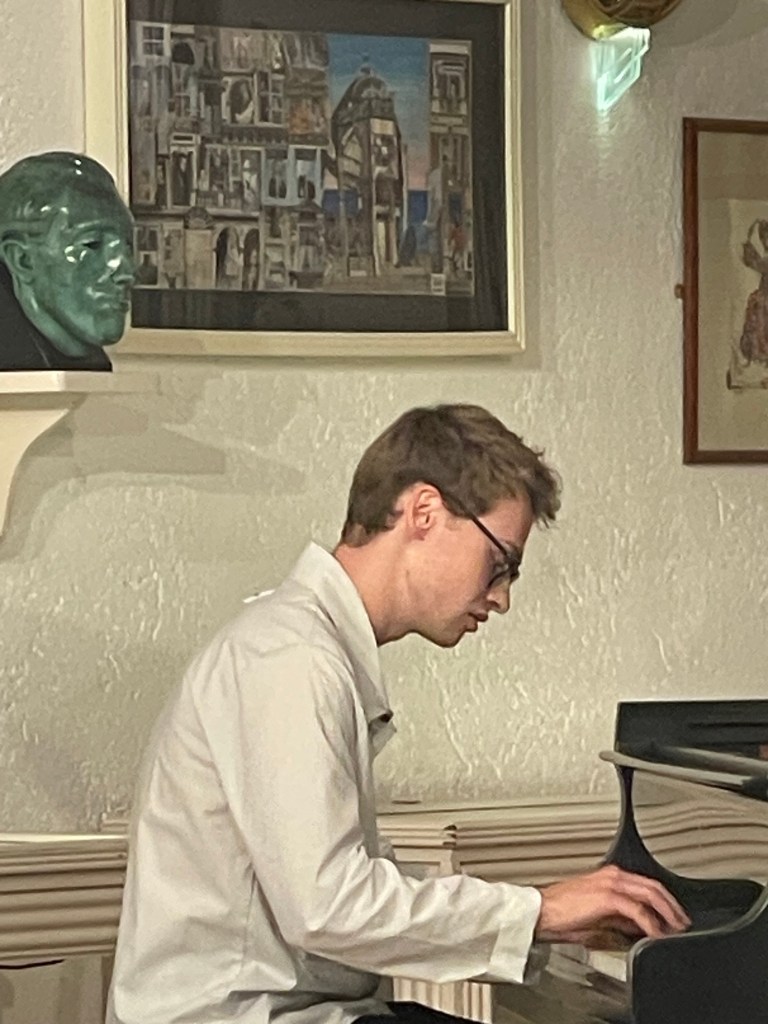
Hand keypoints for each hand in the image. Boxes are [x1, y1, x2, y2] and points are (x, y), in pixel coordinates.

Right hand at [534, 864, 690, 943]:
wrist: (540, 912)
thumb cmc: (560, 914)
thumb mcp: (597, 916)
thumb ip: (619, 919)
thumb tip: (638, 927)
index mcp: (609, 876)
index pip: (646, 884)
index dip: (665, 901)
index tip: (674, 916)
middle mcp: (612, 876)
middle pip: (653, 886)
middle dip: (672, 906)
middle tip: (682, 922)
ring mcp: (610, 884)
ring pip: (650, 894)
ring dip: (667, 913)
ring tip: (676, 928)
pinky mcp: (607, 897)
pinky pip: (638, 911)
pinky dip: (651, 924)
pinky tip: (656, 935)